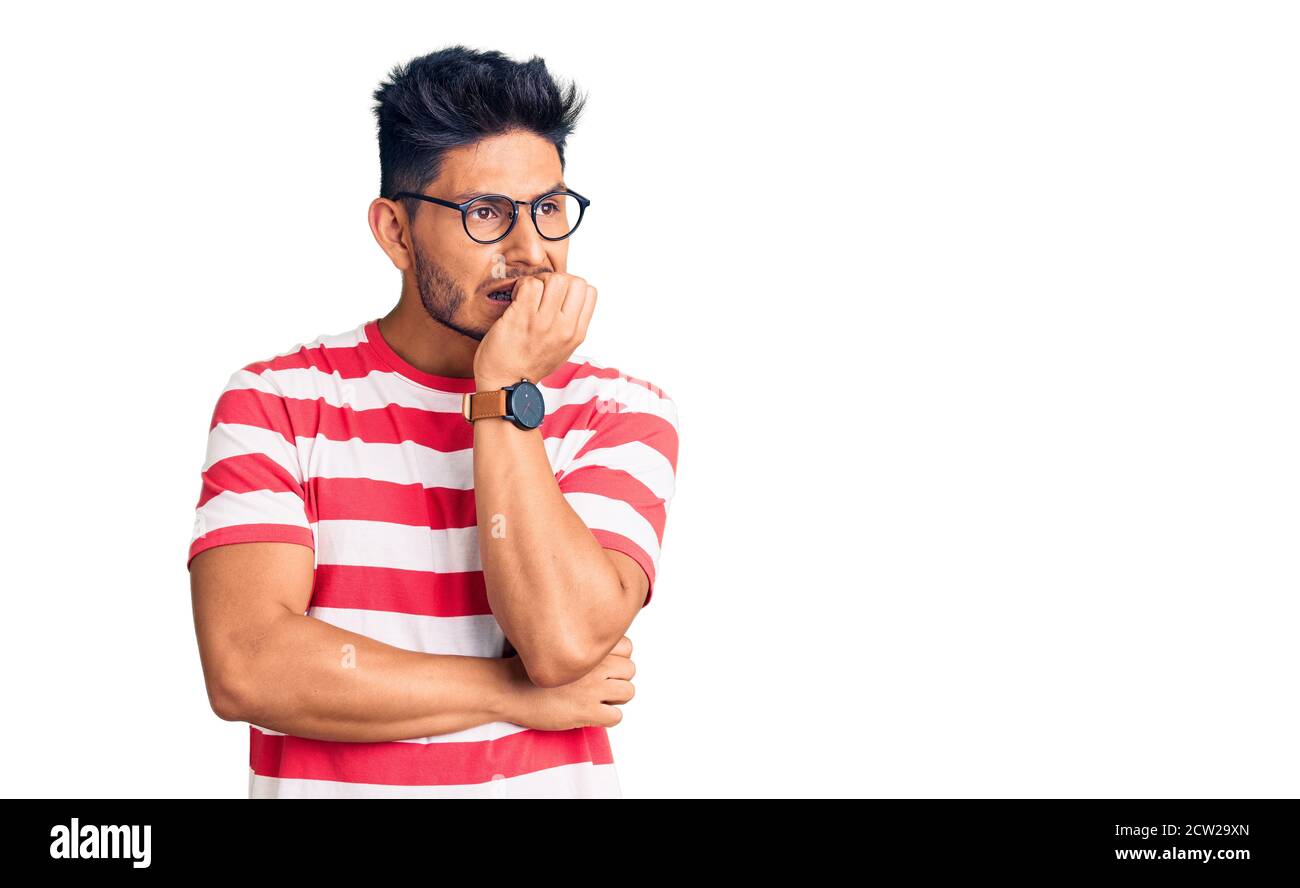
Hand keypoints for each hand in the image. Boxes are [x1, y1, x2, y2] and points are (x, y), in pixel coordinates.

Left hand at [473, 272, 596, 387]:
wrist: (505, 383)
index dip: (572, 287)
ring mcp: (543, 322)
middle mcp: (564, 327)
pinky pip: (530, 284)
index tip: (557, 296)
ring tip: (528, 294)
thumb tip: (572, 300)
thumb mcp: (563, 350)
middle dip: (557, 280)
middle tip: (542, 292)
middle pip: (575, 281)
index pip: (590, 292)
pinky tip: (516, 297)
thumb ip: (571, 326)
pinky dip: (522, 285)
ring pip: (554, 279)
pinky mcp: (521, 317)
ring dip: (539, 281)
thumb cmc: (530, 365)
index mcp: (577, 334)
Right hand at [505, 635, 634, 730]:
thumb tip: (606, 651)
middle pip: (630, 669)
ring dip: (615, 699)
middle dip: (617, 679)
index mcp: (588, 645)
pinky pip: (616, 717)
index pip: (628, 647)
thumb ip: (582, 644)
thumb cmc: (528, 668)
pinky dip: (607, 718)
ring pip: (628, 692)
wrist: (507, 688)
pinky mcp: (587, 712)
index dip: (617, 658)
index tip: (603, 666)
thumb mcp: (557, 643)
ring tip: (596, 700)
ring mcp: (593, 688)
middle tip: (599, 686)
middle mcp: (595, 664)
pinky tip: (590, 715)